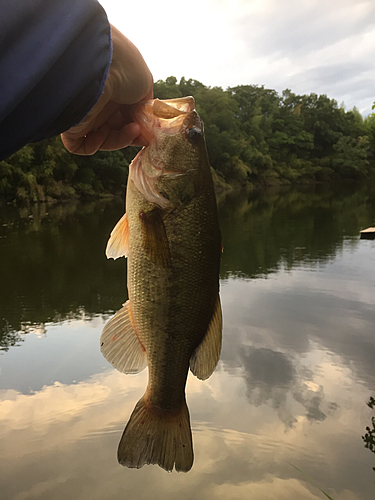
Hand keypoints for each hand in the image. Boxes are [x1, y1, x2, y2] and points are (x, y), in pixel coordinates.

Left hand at [61, 25, 152, 154]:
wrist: (97, 66)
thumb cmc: (124, 67)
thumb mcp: (145, 83)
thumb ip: (145, 105)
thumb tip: (144, 123)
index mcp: (113, 87)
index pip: (125, 113)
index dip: (138, 124)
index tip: (148, 130)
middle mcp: (98, 99)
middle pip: (115, 128)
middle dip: (130, 134)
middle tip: (140, 132)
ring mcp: (84, 112)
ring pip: (102, 139)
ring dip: (120, 140)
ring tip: (132, 130)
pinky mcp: (70, 124)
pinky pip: (79, 145)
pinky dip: (93, 147)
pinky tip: (102, 136)